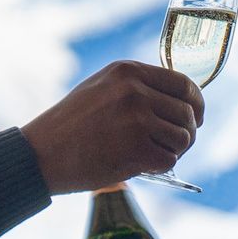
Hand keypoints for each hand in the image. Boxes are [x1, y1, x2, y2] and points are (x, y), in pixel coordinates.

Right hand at [22, 61, 203, 193]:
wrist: (41, 154)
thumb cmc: (70, 125)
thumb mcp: (102, 88)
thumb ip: (138, 88)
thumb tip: (180, 100)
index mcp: (128, 71)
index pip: (183, 83)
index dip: (196, 103)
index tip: (195, 118)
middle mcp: (135, 91)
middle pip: (187, 113)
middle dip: (186, 133)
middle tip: (172, 145)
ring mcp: (137, 119)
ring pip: (183, 138)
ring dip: (173, 151)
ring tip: (151, 155)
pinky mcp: (136, 149)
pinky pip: (169, 160)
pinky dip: (160, 167)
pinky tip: (142, 166)